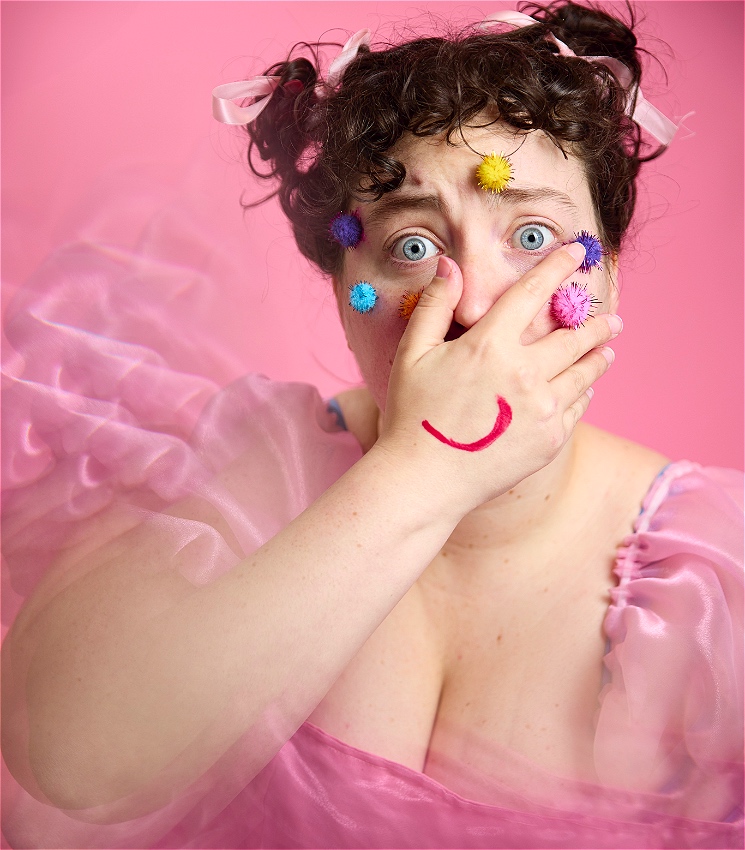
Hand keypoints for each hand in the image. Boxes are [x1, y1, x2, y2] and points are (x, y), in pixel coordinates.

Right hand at [376, 243, 620, 513]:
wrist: (424, 480)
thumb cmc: (411, 415)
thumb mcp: (412, 354)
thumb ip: (435, 306)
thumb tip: (449, 264)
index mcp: (490, 345)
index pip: (532, 293)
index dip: (556, 268)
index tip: (575, 253)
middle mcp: (525, 373)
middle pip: (573, 337)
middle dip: (596, 322)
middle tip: (612, 317)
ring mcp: (542, 409)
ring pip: (584, 373)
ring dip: (599, 356)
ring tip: (608, 348)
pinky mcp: (549, 440)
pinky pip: (577, 407)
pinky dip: (585, 392)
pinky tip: (587, 388)